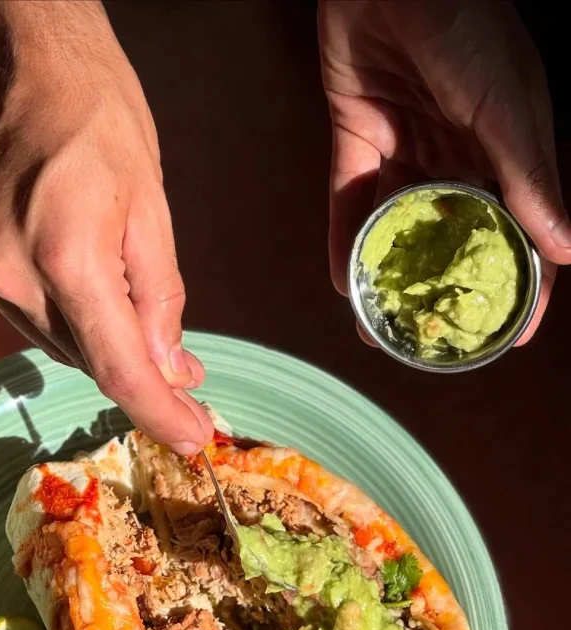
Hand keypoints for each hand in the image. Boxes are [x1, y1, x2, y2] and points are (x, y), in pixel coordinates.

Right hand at [0, 0, 211, 452]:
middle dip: (141, 379)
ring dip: (106, 349)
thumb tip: (172, 371)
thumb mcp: (153, 206)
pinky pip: (35, 322)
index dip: (158, 413)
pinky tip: (97, 298)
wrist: (21, 62)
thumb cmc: (98, 114)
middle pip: (88, 362)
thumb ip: (160, 299)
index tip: (192, 438)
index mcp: (68, 257)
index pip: (118, 368)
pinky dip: (74, 324)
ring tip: (144, 326)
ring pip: (62, 347)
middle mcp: (15, 278)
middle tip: (188, 382)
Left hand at [319, 0, 570, 342]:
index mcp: (506, 151)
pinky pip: (351, 200)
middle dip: (439, 289)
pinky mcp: (358, 136)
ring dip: (385, 275)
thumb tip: (564, 250)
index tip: (510, 335)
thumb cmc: (466, 30)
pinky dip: (344, 240)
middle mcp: (458, 156)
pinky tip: (340, 283)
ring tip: (374, 328)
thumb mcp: (506, 109)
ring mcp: (407, 148)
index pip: (517, 231)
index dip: (519, 284)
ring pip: (397, 226)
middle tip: (427, 339)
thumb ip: (528, 179)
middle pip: (451, 237)